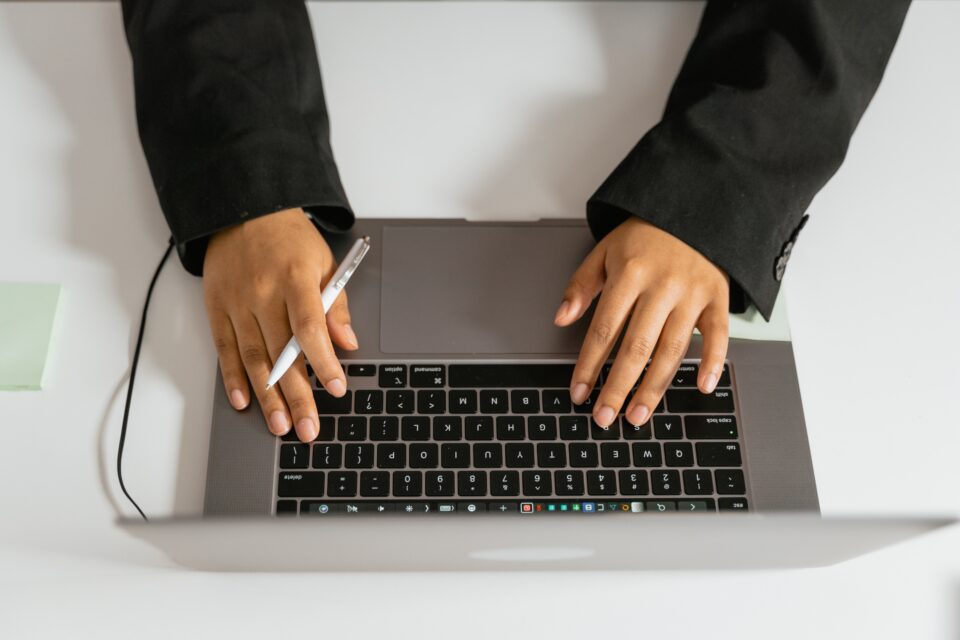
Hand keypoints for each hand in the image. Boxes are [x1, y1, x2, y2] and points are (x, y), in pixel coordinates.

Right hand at [203, 208, 357, 441]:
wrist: (245, 211)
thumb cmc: (290, 240)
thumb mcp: (323, 262)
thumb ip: (336, 306)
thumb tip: (347, 343)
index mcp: (295, 280)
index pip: (310, 330)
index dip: (324, 363)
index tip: (336, 388)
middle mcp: (263, 294)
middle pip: (281, 354)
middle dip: (296, 396)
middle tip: (307, 428)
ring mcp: (236, 303)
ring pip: (253, 358)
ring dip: (266, 397)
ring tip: (279, 426)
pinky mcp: (216, 308)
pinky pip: (225, 349)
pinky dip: (232, 378)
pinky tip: (243, 401)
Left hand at [555, 217, 728, 427]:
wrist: (693, 210)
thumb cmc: (646, 236)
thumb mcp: (605, 251)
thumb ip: (581, 285)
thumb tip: (561, 318)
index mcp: (630, 274)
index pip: (604, 329)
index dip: (589, 364)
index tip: (578, 391)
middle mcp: (662, 287)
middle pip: (636, 347)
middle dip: (618, 387)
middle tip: (604, 417)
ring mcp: (692, 295)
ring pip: (672, 350)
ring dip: (654, 387)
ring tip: (638, 416)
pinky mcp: (717, 299)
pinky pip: (719, 335)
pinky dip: (714, 362)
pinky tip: (703, 387)